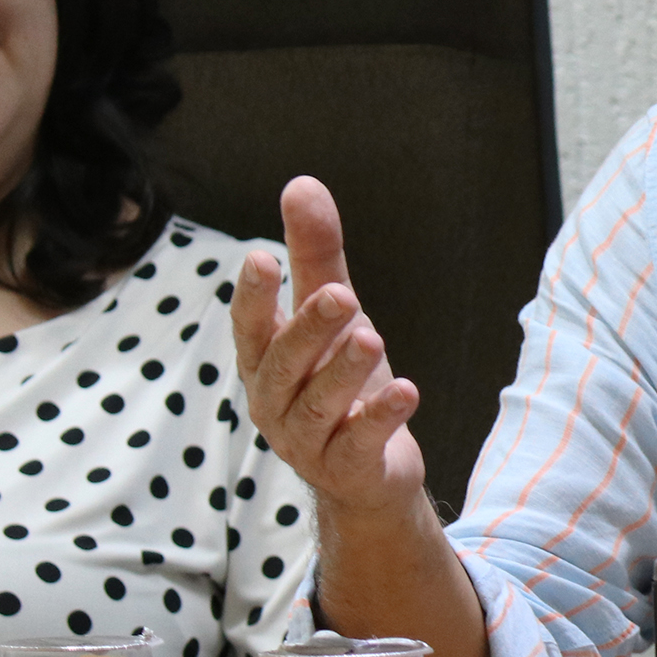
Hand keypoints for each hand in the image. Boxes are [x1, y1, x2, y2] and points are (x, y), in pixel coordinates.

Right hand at [234, 177, 424, 519]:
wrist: (367, 472)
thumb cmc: (340, 381)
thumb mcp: (333, 315)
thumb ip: (315, 256)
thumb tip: (301, 183)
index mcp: (264, 361)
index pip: (250, 327)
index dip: (253, 296)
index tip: (261, 258)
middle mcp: (275, 402)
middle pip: (285, 364)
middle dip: (310, 328)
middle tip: (341, 294)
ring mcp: (306, 441)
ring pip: (319, 405)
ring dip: (345, 370)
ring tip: (371, 337)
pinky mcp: (346, 469)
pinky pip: (358, 444)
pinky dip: (380, 418)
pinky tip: (406, 391)